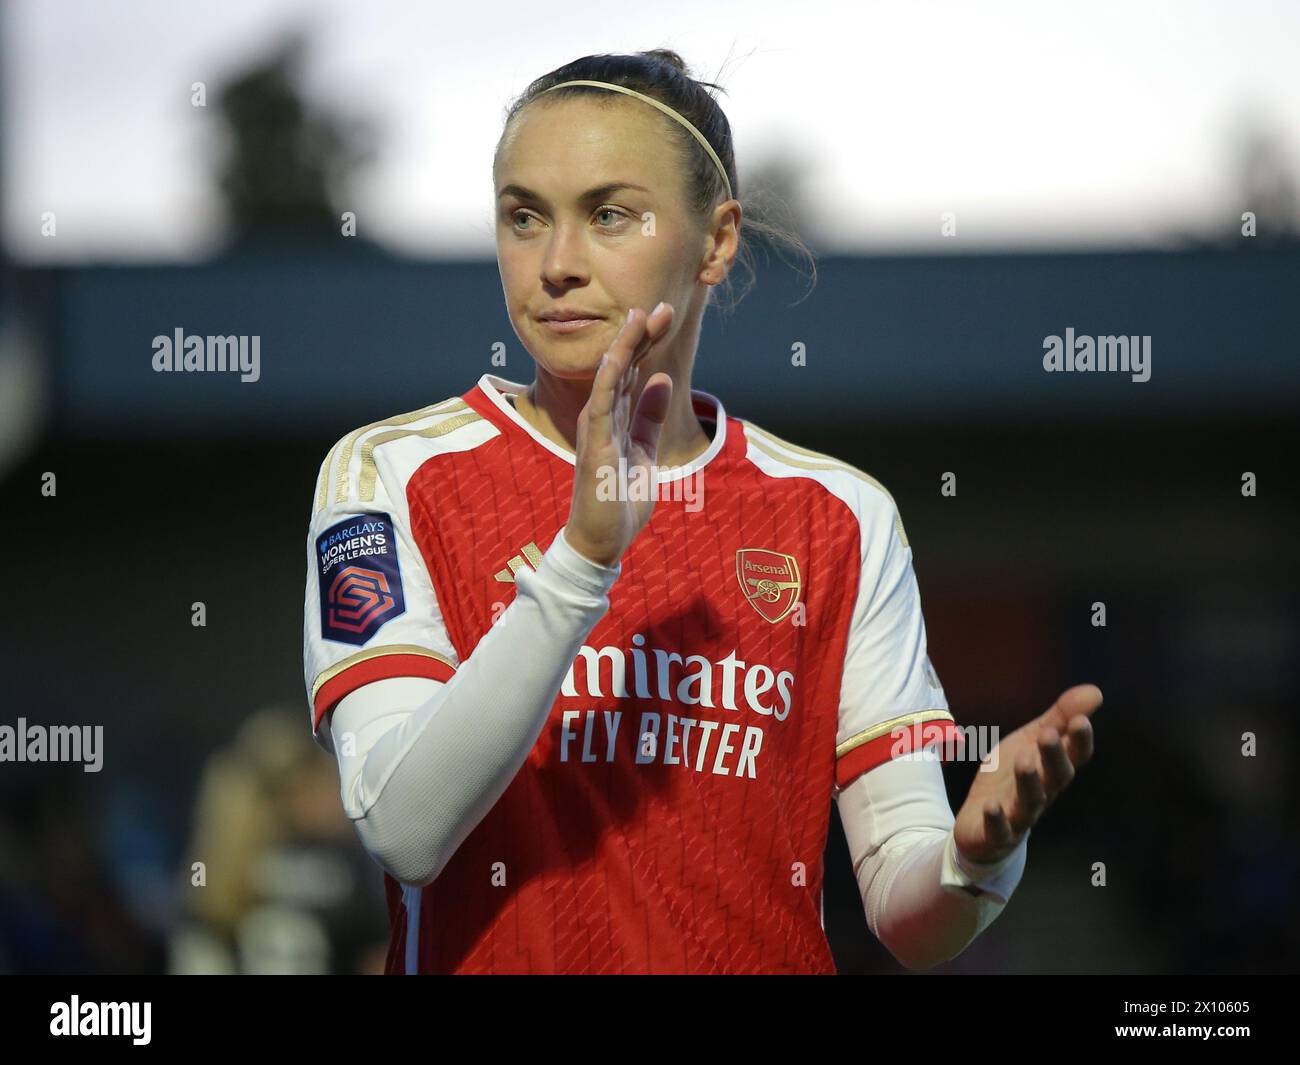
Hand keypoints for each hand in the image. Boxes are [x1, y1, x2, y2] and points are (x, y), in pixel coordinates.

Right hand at [564, 303, 674, 567]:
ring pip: (609, 376)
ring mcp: (595, 428)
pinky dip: (611, 376)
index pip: (632, 372)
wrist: (603, 541)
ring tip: (640, 315)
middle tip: (661, 305)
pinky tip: (623, 354)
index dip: (646, 343)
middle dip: (641, 336)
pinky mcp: (593, 443)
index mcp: (615, 418)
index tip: (663, 316)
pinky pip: (602, 402)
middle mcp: (601, 416)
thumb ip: (650, 416)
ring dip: (626, 345)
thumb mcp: (646, 451)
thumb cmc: (619, 501)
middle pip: (622, 367)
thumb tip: (662, 379)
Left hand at [952, 684, 1100, 865]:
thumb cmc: (1013, 778)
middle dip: (1054, 756)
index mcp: (1052, 769)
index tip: (1080, 720)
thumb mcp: (1031, 741)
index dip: (1079, 740)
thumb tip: (1096, 691)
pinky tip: (991, 806)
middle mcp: (1042, 792)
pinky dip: (996, 819)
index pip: (1074, 756)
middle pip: (1055, 777)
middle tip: (1049, 734)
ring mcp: (1019, 814)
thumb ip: (1059, 718)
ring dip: (1029, 782)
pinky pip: (998, 828)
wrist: (982, 825)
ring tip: (1025, 761)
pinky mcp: (995, 833)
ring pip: (1030, 800)